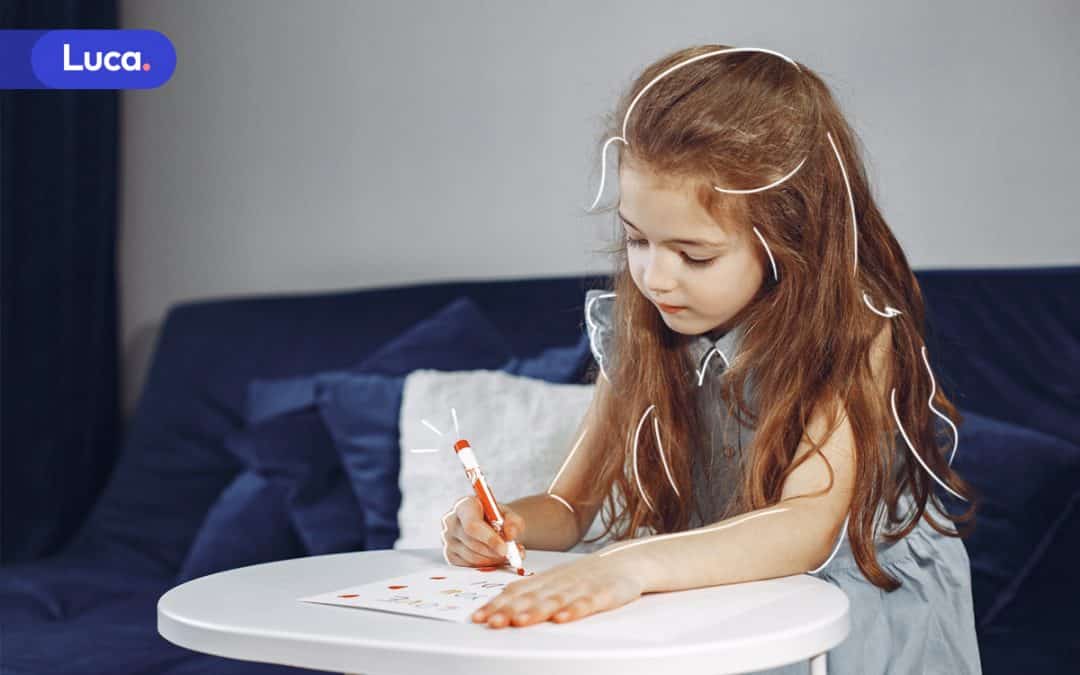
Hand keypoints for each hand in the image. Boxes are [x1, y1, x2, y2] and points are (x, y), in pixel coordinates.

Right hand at [442, 495, 525, 566]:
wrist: (488, 524)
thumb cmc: (496, 517)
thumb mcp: (509, 515)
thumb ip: (513, 522)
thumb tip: (510, 535)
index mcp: (463, 506)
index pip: (472, 525)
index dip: (489, 538)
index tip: (505, 548)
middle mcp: (450, 521)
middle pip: (472, 543)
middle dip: (494, 552)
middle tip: (510, 554)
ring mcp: (447, 539)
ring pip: (472, 557)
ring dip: (492, 560)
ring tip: (506, 555)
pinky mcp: (449, 554)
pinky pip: (469, 566)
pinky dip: (485, 566)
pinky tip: (495, 558)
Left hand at [470, 550, 646, 627]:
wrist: (626, 561)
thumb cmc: (587, 576)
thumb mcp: (557, 580)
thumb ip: (532, 592)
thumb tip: (500, 607)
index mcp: (547, 579)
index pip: (517, 591)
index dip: (497, 604)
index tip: (479, 617)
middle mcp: (560, 582)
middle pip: (532, 597)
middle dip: (509, 609)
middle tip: (491, 621)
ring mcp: (582, 587)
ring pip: (555, 600)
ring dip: (536, 611)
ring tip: (519, 621)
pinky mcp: (604, 594)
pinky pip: (588, 603)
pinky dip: (574, 610)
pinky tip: (562, 618)